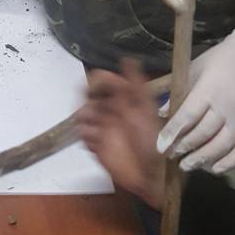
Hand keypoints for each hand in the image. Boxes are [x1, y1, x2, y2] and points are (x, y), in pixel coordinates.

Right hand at [78, 62, 164, 208]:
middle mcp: (110, 110)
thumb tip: (128, 58)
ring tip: (98, 129)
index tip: (95, 89)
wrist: (152, 176)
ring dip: (85, 118)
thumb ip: (137, 84)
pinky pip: (82, 135)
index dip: (96, 81)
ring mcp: (102, 128)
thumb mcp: (146, 109)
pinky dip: (86, 136)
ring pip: (82, 114)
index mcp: (123, 98)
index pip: (102, 80)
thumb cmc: (153, 141)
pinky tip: (97, 142)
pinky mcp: (96, 145)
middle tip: (96, 111)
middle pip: (87, 95)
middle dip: (87, 100)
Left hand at [157, 29, 234, 172]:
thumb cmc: (217, 61)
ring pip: (222, 146)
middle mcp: (226, 106)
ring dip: (203, 159)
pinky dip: (230, 163)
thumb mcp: (193, 69)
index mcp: (209, 89)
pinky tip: (214, 169)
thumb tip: (159, 112)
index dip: (172, 132)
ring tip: (186, 165)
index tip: (160, 146)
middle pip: (203, 133)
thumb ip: (176, 91)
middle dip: (184, 147)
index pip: (188, 115)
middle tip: (171, 155)